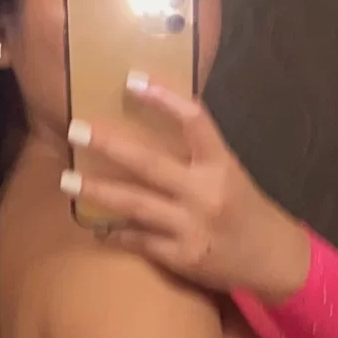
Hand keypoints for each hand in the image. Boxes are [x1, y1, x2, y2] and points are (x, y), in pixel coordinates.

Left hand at [63, 78, 311, 298]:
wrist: (270, 258)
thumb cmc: (243, 207)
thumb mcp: (227, 172)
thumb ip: (195, 152)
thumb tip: (149, 122)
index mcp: (221, 164)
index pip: (193, 120)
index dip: (163, 96)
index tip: (131, 79)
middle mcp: (206, 192)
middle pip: (150, 163)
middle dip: (109, 144)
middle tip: (74, 128)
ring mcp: (192, 226)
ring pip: (136, 204)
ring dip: (98, 191)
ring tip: (66, 181)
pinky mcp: (182, 257)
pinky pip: (140, 241)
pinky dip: (116, 233)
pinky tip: (97, 228)